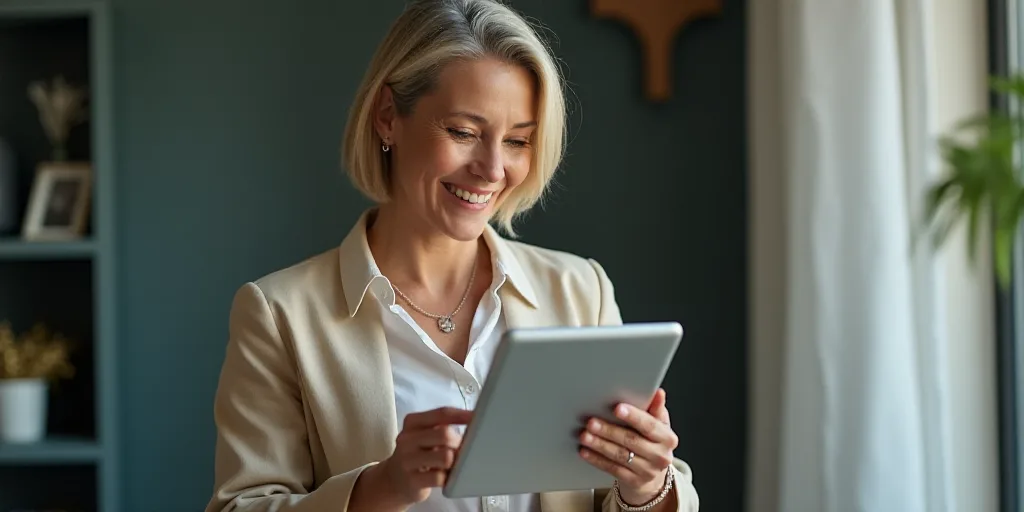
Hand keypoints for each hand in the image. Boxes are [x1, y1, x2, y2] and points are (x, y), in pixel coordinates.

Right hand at [360, 407, 472, 508]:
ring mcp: (407, 460)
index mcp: (413, 422)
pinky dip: (448, 478)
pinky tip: (446, 477)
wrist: (393, 480)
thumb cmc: (417, 454)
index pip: (442, 413)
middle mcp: (407, 439)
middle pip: (445, 434)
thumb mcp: (424, 435)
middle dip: (459, 443)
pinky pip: (440, 478)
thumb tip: (474, 424)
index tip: (480, 417)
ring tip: (454, 465)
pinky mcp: (412, 481)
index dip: (463, 415)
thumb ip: (443, 427)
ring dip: (456, 462)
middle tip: (462, 450)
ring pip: (445, 457)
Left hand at [578, 388, 677, 504]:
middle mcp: (660, 456)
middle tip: (591, 422)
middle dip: (609, 430)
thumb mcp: (658, 424)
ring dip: (599, 445)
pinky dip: (597, 459)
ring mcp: (647, 471)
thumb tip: (658, 392)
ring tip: (584, 435)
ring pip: (620, 455)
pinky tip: (585, 451)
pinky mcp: (634, 481)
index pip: (650, 425)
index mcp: (667, 438)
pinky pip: (612, 469)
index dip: (633, 416)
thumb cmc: (652, 441)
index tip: (617, 408)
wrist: (652, 471)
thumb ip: (656, 408)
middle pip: (632, 441)